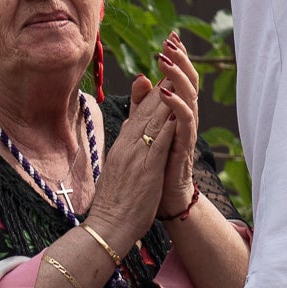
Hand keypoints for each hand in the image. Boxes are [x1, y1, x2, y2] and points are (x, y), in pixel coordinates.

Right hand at [86, 75, 175, 240]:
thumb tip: (131, 123)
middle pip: (147, 109)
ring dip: (167, 98)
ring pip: (153, 121)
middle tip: (174, 61)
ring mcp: (136, 156)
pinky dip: (167, 126)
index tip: (166, 70)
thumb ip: (126, 143)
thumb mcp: (118, 164)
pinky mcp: (146, 169)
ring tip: (179, 76)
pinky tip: (177, 112)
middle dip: (162, 84)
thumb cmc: (115, 200)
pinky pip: (158, 143)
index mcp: (122, 143)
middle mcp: (128, 145)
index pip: (140, 110)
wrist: (107, 226)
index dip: (153, 89)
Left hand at [155, 32, 201, 217]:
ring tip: (164, 60)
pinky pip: (184, 120)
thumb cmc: (156, 161)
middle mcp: (186, 116)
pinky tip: (165, 92)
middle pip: (189, 80)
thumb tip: (141, 77)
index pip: (181, 77)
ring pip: (189, 95)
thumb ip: (143, 104)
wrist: (163, 196)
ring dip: (177, 75)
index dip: (178, 56)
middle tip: (169, 42)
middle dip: (180, 59)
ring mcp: (187, 130)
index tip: (171, 37)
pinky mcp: (184, 144)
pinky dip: (176, 104)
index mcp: (177, 110)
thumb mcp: (146, 126)